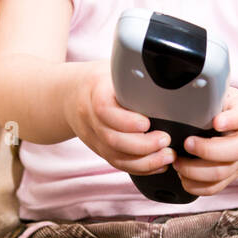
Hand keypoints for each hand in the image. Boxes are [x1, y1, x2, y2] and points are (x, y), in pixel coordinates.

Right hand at [64, 60, 177, 176]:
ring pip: (116, 157)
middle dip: (143, 145)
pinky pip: (118, 164)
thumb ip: (132, 73)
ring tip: (168, 156)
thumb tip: (165, 69)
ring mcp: (93, 137)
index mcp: (94, 93)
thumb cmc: (99, 80)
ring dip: (145, 161)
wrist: (70, 95)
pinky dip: (140, 168)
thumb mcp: (112, 69)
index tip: (147, 122)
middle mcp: (90, 118)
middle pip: (112, 139)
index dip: (126, 121)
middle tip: (165, 140)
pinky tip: (158, 165)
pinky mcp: (100, 150)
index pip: (105, 110)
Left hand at [173, 88, 237, 195]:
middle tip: (186, 143)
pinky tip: (183, 176)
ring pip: (222, 172)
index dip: (231, 120)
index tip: (217, 122)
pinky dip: (196, 186)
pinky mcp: (231, 176)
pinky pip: (216, 188)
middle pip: (235, 150)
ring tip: (178, 162)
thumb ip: (212, 92)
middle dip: (207, 150)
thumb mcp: (228, 94)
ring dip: (195, 171)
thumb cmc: (234, 111)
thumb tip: (183, 86)